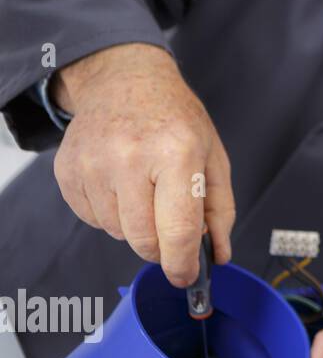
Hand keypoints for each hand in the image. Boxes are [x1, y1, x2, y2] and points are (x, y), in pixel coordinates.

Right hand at [50, 42, 234, 285]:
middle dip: (161, 247)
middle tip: (170, 230)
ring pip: (116, 232)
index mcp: (175, 154)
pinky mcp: (67, 170)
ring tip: (145, 190)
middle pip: (143, 239)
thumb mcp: (213, 157)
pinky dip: (111, 214)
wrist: (124, 80)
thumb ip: (219, 211)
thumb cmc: (175, 119)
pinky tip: (121, 185)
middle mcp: (130, 158)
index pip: (177, 230)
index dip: (182, 264)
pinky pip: (92, 218)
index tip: (186, 277)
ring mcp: (93, 164)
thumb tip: (217, 255)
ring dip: (135, 226)